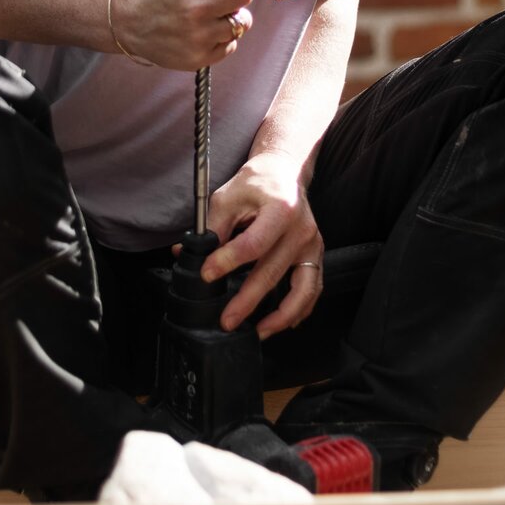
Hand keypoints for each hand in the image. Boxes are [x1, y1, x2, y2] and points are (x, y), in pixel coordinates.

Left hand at [195, 151, 323, 338]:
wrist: (285, 173)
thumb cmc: (257, 182)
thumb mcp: (228, 197)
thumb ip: (212, 228)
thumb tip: (189, 254)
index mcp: (281, 210)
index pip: (253, 245)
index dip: (227, 262)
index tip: (206, 275)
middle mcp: (301, 230)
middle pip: (273, 273)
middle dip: (247, 301)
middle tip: (227, 320)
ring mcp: (312, 245)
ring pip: (302, 290)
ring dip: (281, 316)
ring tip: (258, 331)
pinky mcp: (315, 255)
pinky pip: (312, 289)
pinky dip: (299, 309)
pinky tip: (282, 322)